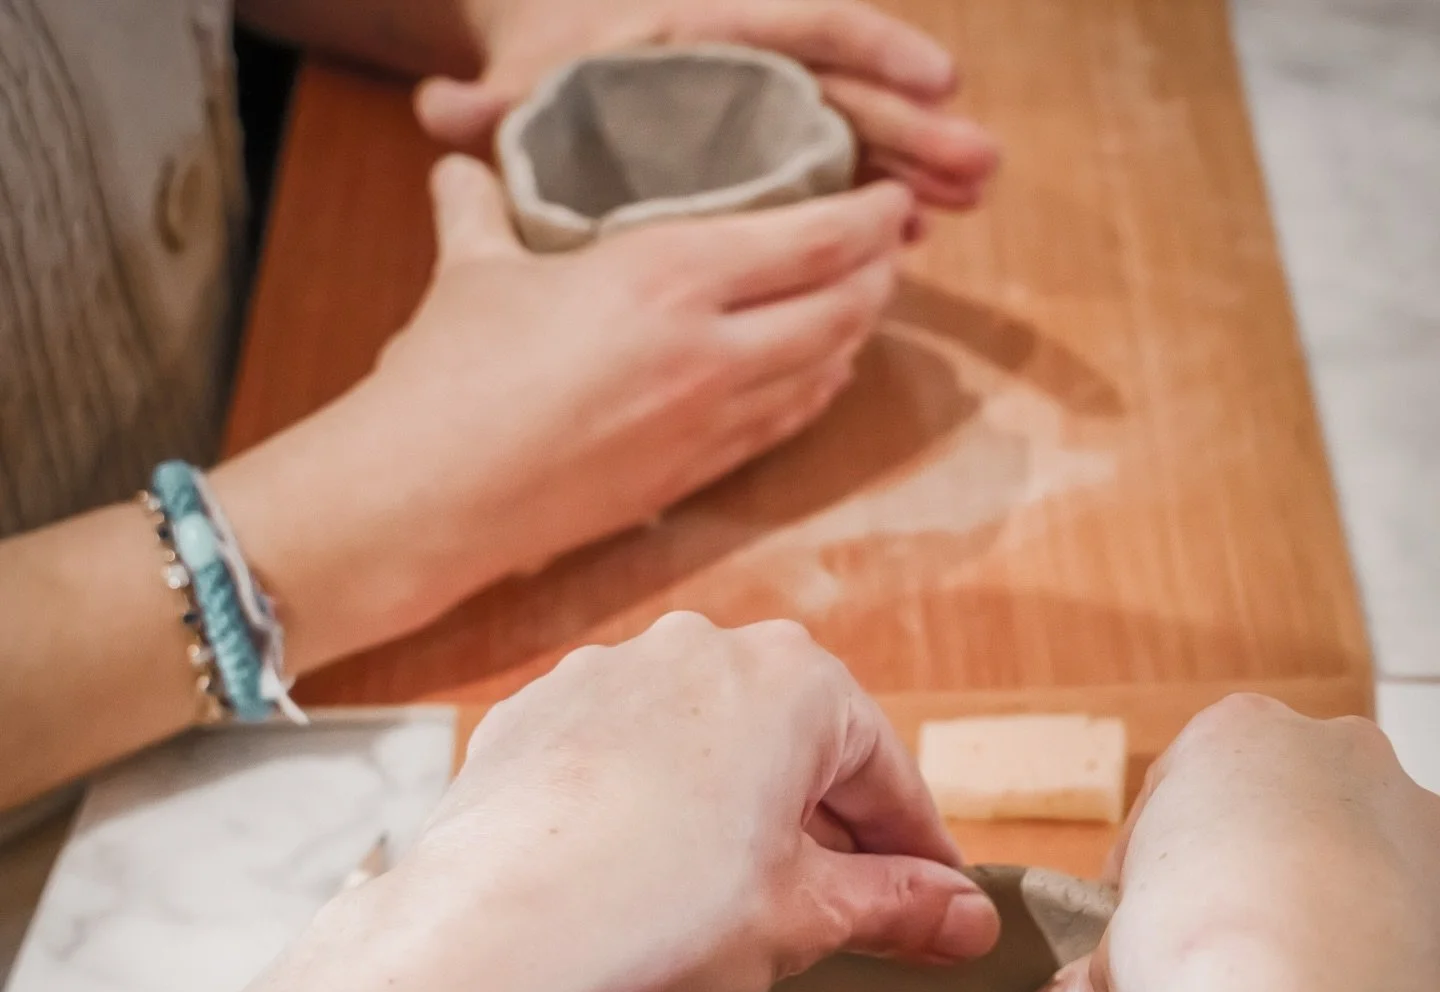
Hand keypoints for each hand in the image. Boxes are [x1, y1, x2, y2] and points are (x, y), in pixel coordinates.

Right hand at [219, 157, 915, 657]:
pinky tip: (819, 379)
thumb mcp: (471, 266)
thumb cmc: (448, 377)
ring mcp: (705, 426)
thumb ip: (481, 206)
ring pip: (820, 375)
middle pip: (839, 309)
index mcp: (669, 277)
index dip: (869, 217)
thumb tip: (464, 169)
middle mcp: (709, 352)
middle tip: (887, 251)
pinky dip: (813, 396)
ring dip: (853, 338)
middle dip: (877, 276)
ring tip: (861, 307)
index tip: (890, 199)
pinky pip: (779, 428)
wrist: (433, 497)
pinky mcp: (687, 479)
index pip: (814, 239)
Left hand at [321, 613, 999, 991]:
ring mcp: (607, 673)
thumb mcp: (805, 918)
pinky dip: (649, 809)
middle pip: (797, 750)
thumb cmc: (665, 914)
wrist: (492, 926)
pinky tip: (642, 877)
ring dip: (735, 814)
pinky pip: (622, 759)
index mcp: (793, 681)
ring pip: (705, 748)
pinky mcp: (535, 715)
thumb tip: (971, 918)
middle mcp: (702, 650)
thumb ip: (897, 907)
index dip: (918, 854)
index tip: (937, 908)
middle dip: (827, 831)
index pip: (887, 775)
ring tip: (736, 900)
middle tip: (845, 914)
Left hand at [421, 0, 999, 209]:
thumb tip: (442, 113)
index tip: (936, 75)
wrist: (550, 63)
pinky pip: (836, 178)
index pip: (806, 27)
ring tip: (972, 201)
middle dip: (917, 126)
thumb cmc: (546, 65)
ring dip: (916, 168)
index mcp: (705, 34)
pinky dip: (874, 207)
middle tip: (979, 166)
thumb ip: (495, 104)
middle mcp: (750, 73)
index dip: (875, 47)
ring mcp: (770, 119)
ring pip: (858, 135)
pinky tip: (918, 240)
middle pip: (849, 89)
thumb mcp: (526, 81)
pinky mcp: (774, 162)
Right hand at [1024, 695, 1439, 991]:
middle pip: (1273, 816)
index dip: (1146, 869)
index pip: (1174, 794)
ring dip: (1315, 913)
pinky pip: (1405, 914)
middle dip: (1241, 880)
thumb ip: (1088, 989)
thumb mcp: (1115, 976)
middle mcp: (1338, 749)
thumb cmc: (1199, 964)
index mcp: (1234, 736)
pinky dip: (1375, 951)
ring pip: (1349, 861)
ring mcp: (1417, 811)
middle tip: (1209, 962)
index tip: (1135, 930)